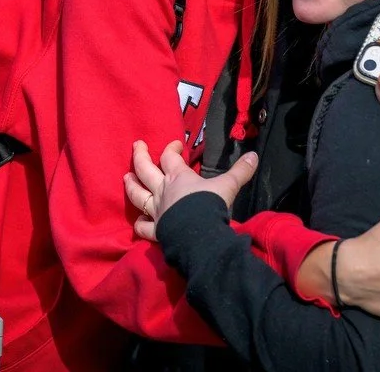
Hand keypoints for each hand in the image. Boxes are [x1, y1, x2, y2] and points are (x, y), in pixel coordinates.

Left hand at [124, 140, 257, 240]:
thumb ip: (240, 171)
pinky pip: (144, 227)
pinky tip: (138, 222)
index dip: (171, 148)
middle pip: (145, 169)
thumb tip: (254, 156)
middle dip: (140, 156)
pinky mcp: (156, 230)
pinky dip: (140, 224)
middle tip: (137, 146)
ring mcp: (157, 211)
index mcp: (178, 177)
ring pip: (138, 196)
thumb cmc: (210, 205)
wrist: (199, 235)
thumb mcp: (228, 186)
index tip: (176, 145)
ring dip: (131, 186)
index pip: (170, 157)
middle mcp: (163, 191)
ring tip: (126, 178)